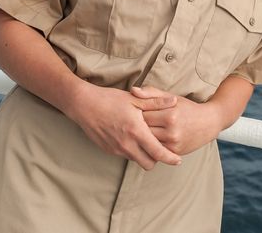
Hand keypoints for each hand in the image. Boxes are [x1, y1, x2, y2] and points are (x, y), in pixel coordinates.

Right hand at [65, 84, 182, 169]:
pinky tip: (131, 138)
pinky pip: (125, 155)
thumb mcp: (134, 98)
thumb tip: (174, 101)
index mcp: (136, 131)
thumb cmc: (109, 99)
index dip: (170, 158)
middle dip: (157, 159)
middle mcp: (126, 144)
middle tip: (161, 148)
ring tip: (147, 141)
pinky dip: (132, 150)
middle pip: (148, 163)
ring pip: (136, 160)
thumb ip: (156, 102)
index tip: (178, 159)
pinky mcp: (108, 150)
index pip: (158, 152)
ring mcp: (116, 149)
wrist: (83, 105)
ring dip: (144, 155)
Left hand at [132, 86, 223, 155]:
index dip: (136, 113)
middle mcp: (172, 131)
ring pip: (148, 141)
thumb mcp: (171, 97)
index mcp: (170, 114)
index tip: (133, 111)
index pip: (142, 114)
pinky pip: (156, 149)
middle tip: (132, 122)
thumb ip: (151, 93)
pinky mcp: (175, 152)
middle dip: (137, 125)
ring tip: (138, 131)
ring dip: (142, 137)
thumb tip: (132, 90)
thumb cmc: (187, 107)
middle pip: (143, 130)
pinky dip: (151, 144)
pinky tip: (148, 139)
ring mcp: (174, 144)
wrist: (208, 123)